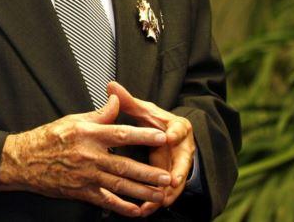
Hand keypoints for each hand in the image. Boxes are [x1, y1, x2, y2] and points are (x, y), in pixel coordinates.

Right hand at [0, 94, 172, 216]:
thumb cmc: (47, 138)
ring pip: (119, 185)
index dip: (142, 135)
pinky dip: (122, 208)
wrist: (24, 160)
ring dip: (142, 191)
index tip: (161, 136)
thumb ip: (99, 114)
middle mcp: (88, 156)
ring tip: (160, 193)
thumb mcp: (72, 120)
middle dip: (148, 172)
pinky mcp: (81, 191)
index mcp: (87, 134)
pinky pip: (106, 201)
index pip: (120, 133)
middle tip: (167, 175)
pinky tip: (136, 210)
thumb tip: (116, 100)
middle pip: (124, 164)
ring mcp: (86, 176)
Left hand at [107, 81, 194, 212]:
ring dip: (168, 191)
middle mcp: (183, 147)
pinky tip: (147, 209)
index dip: (175, 133)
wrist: (169, 136)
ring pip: (176, 180)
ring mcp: (180, 164)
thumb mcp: (144, 111)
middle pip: (183, 160)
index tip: (169, 136)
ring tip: (159, 201)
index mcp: (178, 127)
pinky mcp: (172, 178)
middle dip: (177, 171)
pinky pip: (167, 191)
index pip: (178, 128)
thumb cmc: (155, 122)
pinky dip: (158, 200)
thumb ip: (129, 101)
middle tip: (172, 180)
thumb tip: (111, 85)